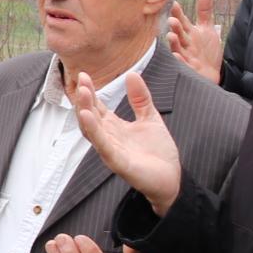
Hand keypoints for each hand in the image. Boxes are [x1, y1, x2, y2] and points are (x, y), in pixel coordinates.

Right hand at [73, 69, 181, 216]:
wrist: (172, 178)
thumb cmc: (158, 152)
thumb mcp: (150, 118)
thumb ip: (140, 98)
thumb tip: (132, 74)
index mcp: (114, 127)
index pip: (97, 107)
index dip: (90, 92)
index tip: (84, 75)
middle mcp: (108, 138)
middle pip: (90, 116)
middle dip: (84, 98)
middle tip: (80, 80)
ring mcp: (111, 150)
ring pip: (92, 130)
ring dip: (84, 111)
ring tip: (81, 94)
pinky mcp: (118, 162)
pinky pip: (102, 146)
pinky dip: (94, 132)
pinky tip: (87, 117)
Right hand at [168, 0, 223, 84]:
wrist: (209, 75)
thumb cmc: (205, 52)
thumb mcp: (207, 28)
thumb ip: (204, 9)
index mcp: (188, 33)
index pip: (182, 20)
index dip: (178, 13)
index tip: (173, 3)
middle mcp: (184, 44)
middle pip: (178, 33)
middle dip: (175, 27)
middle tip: (172, 20)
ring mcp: (185, 57)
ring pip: (177, 48)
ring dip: (174, 43)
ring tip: (171, 36)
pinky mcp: (188, 70)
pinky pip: (182, 65)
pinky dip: (179, 61)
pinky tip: (177, 56)